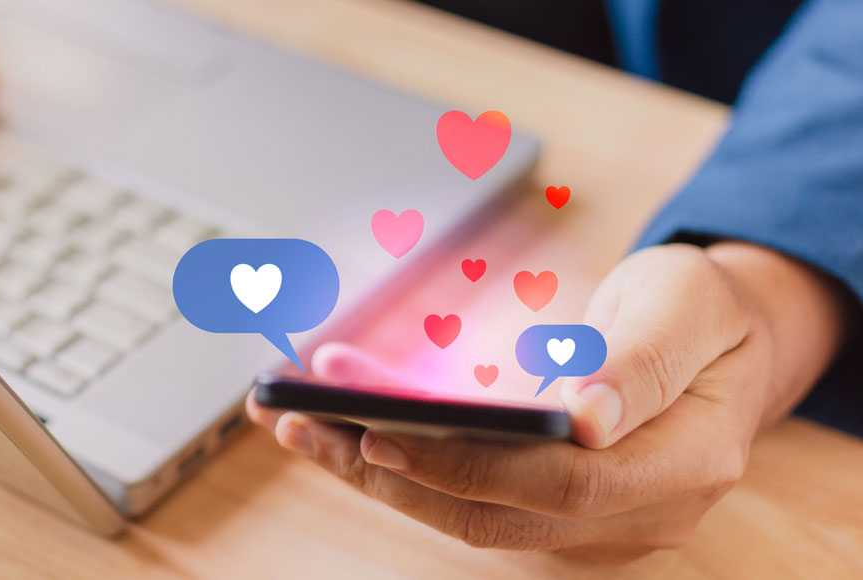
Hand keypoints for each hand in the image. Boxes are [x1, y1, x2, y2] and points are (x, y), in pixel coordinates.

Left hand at [247, 242, 845, 560]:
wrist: (720, 344)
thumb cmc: (702, 312)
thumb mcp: (686, 306)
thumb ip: (643, 362)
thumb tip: (585, 419)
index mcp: (685, 465)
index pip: (561, 484)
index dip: (465, 463)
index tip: (379, 430)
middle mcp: (639, 515)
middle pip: (494, 513)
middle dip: (387, 469)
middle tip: (298, 421)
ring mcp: (594, 527)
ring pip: (467, 516)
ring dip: (376, 472)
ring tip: (296, 424)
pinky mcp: (553, 516)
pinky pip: (466, 502)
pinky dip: (400, 469)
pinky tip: (339, 433)